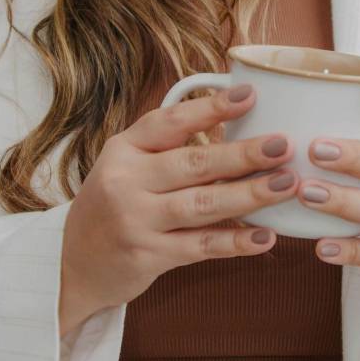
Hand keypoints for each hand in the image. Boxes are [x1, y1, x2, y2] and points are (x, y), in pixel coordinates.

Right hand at [59, 85, 300, 331]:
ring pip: (202, 205)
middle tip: (284, 145)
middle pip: (193, 164)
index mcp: (123, 149)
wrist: (73, 264)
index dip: (210, 108)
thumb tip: (239, 128)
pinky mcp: (147, 256)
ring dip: (249, 195)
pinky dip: (234, 242)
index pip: (169, 122)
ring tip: (285, 184)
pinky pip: (199, 247)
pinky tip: (264, 236)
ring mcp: (135, 221)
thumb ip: (171, 148)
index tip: (250, 96)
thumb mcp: (128, 166)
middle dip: (243, 154)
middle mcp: (125, 181)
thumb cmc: (115, 205)